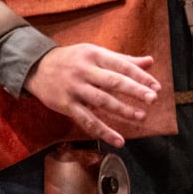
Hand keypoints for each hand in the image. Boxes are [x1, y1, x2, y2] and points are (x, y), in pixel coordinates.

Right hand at [22, 44, 160, 146]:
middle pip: (113, 82)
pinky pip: (87, 120)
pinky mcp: (66, 105)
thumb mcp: (95, 53)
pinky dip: (103, 132)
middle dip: (134, 90)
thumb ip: (123, 60)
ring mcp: (75, 89)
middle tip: (153, 99)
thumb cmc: (72, 59)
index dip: (140, 76)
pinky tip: (119, 140)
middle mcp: (85, 70)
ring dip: (122, 110)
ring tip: (141, 116)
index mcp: (94, 55)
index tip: (156, 87)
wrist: (36, 67)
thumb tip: (150, 62)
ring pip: (102, 101)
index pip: (121, 65)